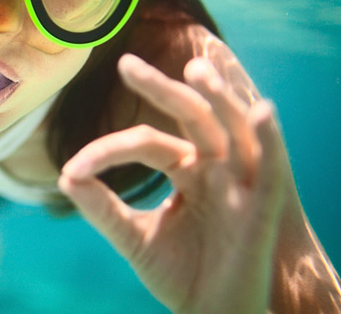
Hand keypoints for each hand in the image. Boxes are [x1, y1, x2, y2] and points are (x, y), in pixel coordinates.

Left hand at [58, 53, 288, 313]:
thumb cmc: (180, 275)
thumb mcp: (134, 237)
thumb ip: (103, 207)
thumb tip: (66, 174)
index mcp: (187, 170)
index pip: (146, 142)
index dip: (109, 150)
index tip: (73, 169)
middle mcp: (215, 168)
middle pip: (192, 115)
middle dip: (162, 88)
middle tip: (126, 64)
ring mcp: (241, 183)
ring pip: (233, 128)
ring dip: (220, 98)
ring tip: (197, 69)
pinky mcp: (264, 208)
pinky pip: (273, 167)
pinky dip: (271, 139)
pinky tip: (261, 111)